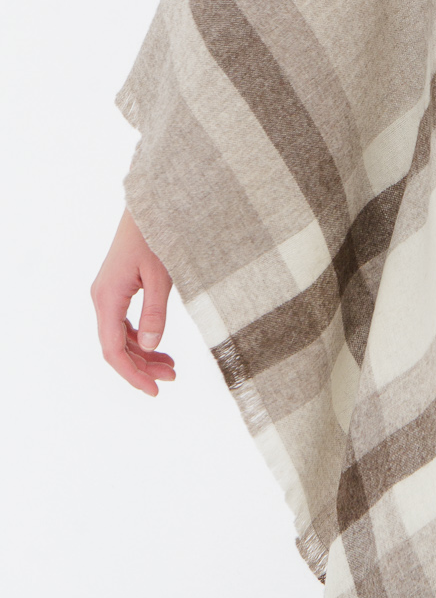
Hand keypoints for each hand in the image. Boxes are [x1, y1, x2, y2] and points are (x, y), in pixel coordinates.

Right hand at [92, 208, 176, 395]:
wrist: (147, 207)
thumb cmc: (155, 236)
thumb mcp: (161, 276)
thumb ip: (155, 313)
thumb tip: (149, 348)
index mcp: (107, 299)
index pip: (114, 350)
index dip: (132, 374)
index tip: (154, 389)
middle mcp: (102, 300)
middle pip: (116, 347)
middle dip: (141, 367)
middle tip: (171, 378)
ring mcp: (107, 295)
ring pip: (119, 337)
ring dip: (142, 354)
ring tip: (170, 366)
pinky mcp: (116, 290)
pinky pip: (122, 324)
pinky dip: (139, 338)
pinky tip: (157, 346)